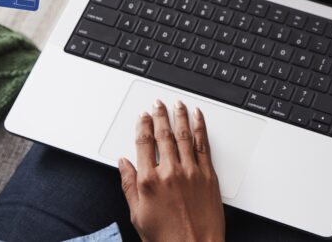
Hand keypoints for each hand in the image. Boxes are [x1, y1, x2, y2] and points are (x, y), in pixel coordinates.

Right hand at [118, 100, 224, 241]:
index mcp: (149, 181)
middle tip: (158, 103)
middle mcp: (170, 172)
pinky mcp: (208, 175)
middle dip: (160, 115)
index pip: (144, 143)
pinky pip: (203, 145)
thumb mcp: (137, 215)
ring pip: (184, 135)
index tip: (142, 116)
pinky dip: (200, 128)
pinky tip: (198, 117)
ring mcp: (191, 171)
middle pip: (164, 135)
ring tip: (177, 103)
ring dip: (180, 116)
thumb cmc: (166, 238)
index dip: (142, 125)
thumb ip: (129, 186)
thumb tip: (123, 164)